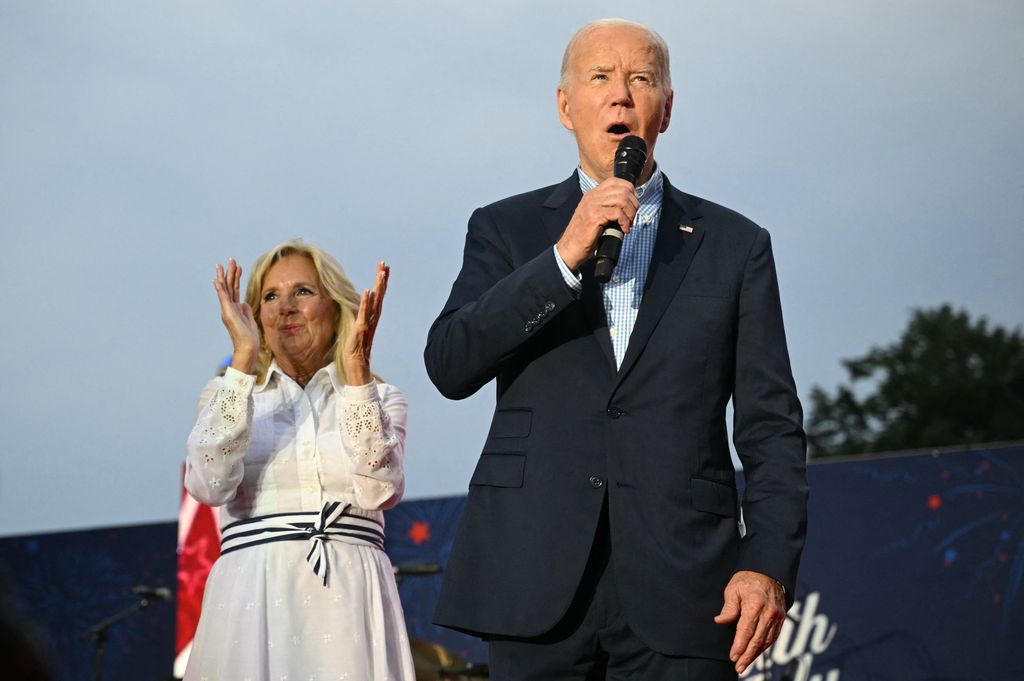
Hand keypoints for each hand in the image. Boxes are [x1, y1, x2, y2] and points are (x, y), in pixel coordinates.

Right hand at [213, 259, 259, 373]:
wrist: (248, 346)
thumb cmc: (249, 336)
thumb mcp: (249, 318)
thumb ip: (245, 309)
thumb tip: (244, 302)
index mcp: (235, 308)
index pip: (235, 290)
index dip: (236, 278)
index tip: (237, 267)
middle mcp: (229, 307)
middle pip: (230, 286)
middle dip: (231, 272)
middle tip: (231, 259)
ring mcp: (227, 309)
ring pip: (226, 289)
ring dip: (225, 276)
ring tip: (223, 264)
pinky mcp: (228, 312)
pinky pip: (223, 297)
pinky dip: (220, 288)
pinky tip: (218, 279)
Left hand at [343, 261, 388, 384]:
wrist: (357, 367)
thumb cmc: (356, 351)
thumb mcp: (358, 331)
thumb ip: (361, 321)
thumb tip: (360, 314)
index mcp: (372, 319)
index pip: (378, 297)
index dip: (381, 283)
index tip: (384, 270)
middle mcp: (373, 319)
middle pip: (380, 296)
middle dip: (382, 280)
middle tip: (385, 264)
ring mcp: (368, 324)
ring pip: (375, 302)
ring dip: (378, 287)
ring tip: (381, 273)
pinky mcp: (361, 329)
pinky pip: (364, 313)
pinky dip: (366, 302)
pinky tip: (368, 291)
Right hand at [555, 177, 638, 270]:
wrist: (570, 247)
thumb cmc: (584, 235)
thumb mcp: (594, 214)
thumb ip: (606, 206)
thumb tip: (627, 206)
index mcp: (592, 194)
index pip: (615, 181)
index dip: (629, 190)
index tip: (633, 203)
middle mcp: (592, 197)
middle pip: (622, 190)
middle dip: (633, 204)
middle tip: (633, 217)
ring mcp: (593, 205)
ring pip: (622, 200)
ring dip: (630, 213)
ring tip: (629, 223)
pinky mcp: (594, 216)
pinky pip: (617, 213)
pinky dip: (625, 222)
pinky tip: (624, 229)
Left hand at [714, 570, 786, 674]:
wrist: (768, 571)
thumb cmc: (747, 580)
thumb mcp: (733, 589)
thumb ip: (728, 608)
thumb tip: (720, 621)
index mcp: (755, 604)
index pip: (746, 631)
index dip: (739, 646)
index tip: (732, 657)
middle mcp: (769, 612)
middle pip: (757, 640)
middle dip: (747, 656)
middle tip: (739, 667)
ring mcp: (777, 616)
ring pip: (766, 641)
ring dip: (756, 655)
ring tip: (745, 664)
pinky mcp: (782, 619)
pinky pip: (773, 637)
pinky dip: (764, 647)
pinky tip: (756, 653)